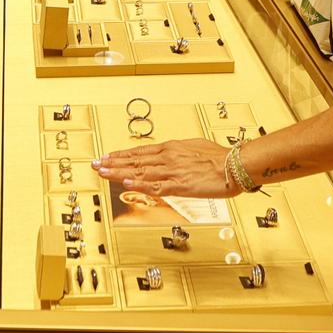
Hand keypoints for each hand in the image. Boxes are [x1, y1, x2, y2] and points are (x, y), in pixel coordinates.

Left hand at [95, 139, 234, 197]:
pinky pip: (156, 185)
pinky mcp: (180, 185)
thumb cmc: (220, 157)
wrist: (235, 165)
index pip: (140, 151)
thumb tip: (169, 154)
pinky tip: (127, 183)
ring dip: (120, 172)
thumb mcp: (194, 148)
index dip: (121, 155)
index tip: (107, 157)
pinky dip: (140, 184)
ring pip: (140, 171)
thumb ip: (178, 153)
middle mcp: (168, 157)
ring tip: (103, 172)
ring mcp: (172, 171)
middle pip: (135, 160)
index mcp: (171, 148)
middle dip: (113, 163)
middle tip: (97, 164)